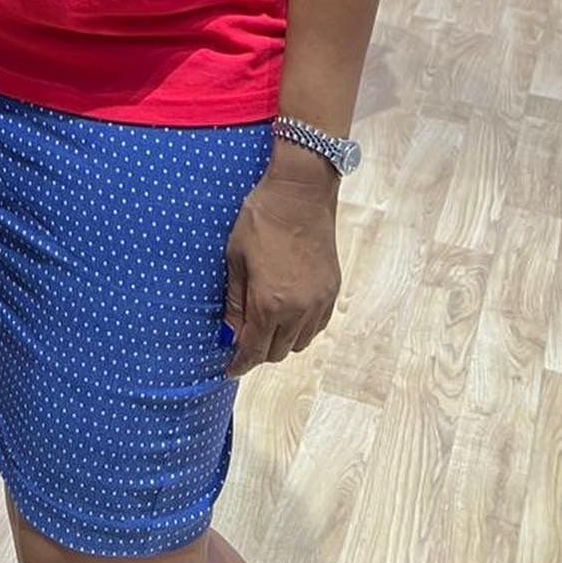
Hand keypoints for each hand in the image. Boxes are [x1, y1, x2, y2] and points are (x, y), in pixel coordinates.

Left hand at [221, 161, 341, 376]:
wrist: (300, 194)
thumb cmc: (260, 220)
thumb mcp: (236, 258)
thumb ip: (234, 302)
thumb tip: (229, 334)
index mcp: (269, 303)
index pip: (253, 350)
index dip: (239, 363)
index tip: (230, 368)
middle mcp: (298, 310)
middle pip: (277, 352)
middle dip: (258, 351)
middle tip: (243, 339)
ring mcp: (319, 302)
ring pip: (299, 343)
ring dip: (281, 341)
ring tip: (265, 324)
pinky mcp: (331, 291)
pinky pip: (316, 327)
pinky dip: (301, 329)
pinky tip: (288, 313)